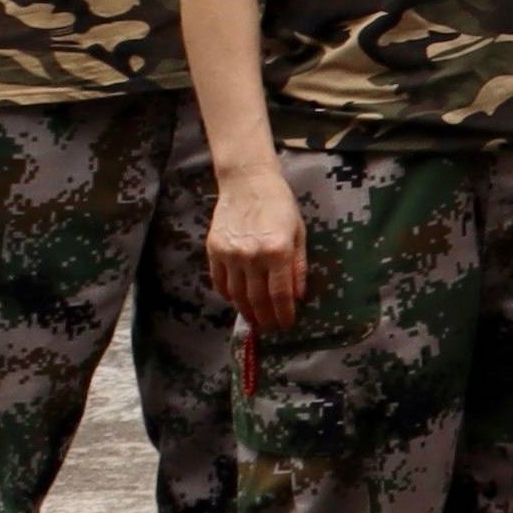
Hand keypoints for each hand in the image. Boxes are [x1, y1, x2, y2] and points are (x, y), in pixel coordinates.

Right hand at [207, 152, 311, 336]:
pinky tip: (236, 302)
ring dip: (245, 311)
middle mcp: (252, 256)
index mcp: (278, 250)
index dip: (283, 313)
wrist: (247, 183)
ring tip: (254, 320)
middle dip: (265, 318)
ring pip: (237, 294)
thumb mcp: (298, 233)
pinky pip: (220, 281)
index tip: (286, 325)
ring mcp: (230, 254)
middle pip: (257, 299)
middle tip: (270, 329)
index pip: (280, 294)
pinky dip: (228, 295)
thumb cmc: (280, 205)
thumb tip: (298, 296)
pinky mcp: (213, 251)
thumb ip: (298, 266)